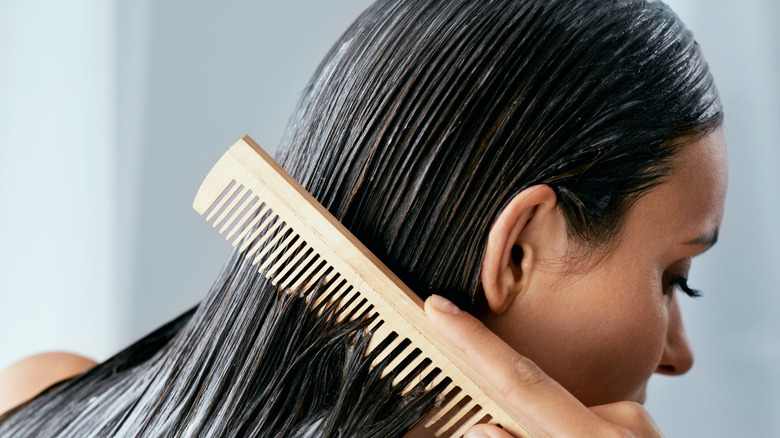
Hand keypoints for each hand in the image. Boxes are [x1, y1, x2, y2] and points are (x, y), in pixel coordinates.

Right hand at [424, 295, 663, 437]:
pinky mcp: (635, 424)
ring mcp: (632, 422)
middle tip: (458, 358)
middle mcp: (619, 422)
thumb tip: (479, 429)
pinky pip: (575, 419)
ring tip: (513, 429)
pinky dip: (555, 432)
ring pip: (552, 413)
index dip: (474, 343)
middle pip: (531, 390)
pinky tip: (549, 436)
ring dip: (528, 426)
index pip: (520, 382)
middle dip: (487, 377)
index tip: (440, 308)